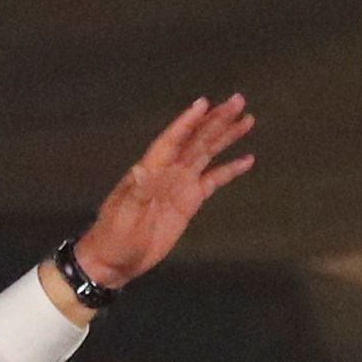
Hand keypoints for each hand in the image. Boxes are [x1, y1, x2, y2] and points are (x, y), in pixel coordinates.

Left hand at [73, 95, 255, 288]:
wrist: (115, 261)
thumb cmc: (114, 237)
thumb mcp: (123, 215)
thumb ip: (136, 192)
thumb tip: (141, 169)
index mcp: (150, 171)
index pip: (172, 141)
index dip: (187, 122)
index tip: (204, 102)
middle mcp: (167, 172)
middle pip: (195, 141)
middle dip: (216, 121)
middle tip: (238, 101)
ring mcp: (179, 186)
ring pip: (206, 154)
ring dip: (225, 137)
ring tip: (247, 120)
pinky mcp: (189, 202)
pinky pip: (214, 181)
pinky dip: (230, 170)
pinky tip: (247, 159)